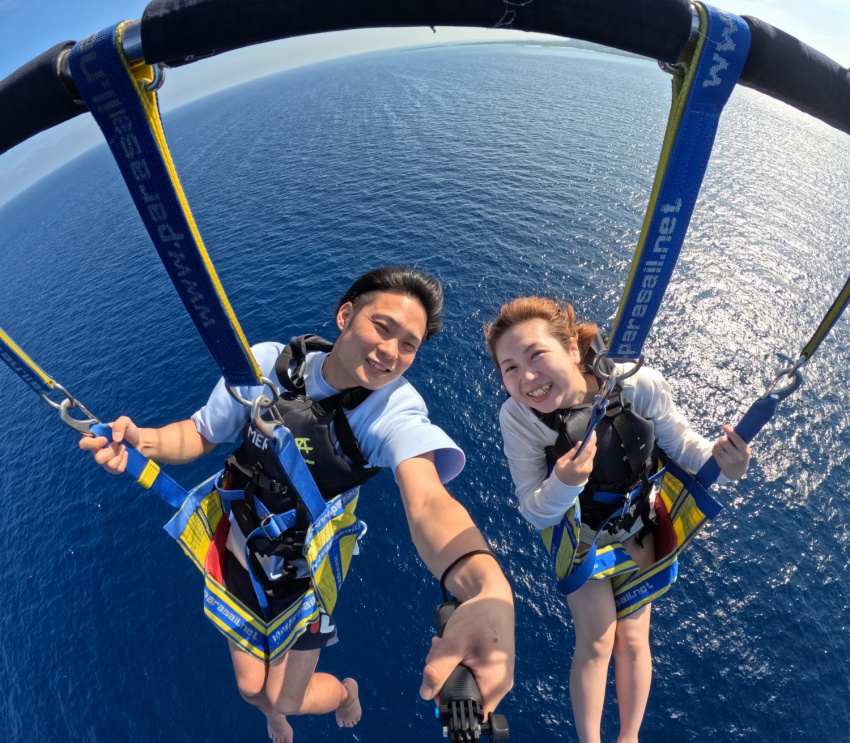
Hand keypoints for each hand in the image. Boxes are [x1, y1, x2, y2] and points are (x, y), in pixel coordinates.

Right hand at [77, 415, 138, 473]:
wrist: (139, 440)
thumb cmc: (127, 431)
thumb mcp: (125, 422)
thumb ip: (119, 424)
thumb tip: (115, 439)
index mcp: (95, 438)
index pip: (83, 444)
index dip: (92, 444)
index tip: (105, 439)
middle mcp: (97, 451)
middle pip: (98, 458)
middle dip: (112, 451)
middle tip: (118, 443)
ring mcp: (105, 461)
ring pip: (109, 465)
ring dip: (119, 455)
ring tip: (123, 447)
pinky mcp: (113, 468)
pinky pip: (117, 469)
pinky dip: (124, 461)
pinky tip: (126, 454)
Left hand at [419, 589, 514, 718]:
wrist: (494, 595)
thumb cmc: (479, 616)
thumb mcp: (455, 642)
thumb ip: (439, 668)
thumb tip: (425, 694)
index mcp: (495, 685)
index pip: (470, 713)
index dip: (448, 704)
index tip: (435, 683)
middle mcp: (499, 685)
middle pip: (463, 697)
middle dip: (444, 679)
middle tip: (437, 655)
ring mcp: (496, 675)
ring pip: (463, 683)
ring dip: (447, 667)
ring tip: (442, 645)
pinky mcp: (490, 666)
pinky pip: (469, 672)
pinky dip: (455, 661)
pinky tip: (449, 645)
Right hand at [552, 431, 596, 485]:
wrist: (564, 488)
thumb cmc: (560, 474)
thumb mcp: (561, 462)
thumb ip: (572, 452)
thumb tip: (580, 443)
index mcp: (577, 466)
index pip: (587, 451)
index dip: (591, 441)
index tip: (593, 433)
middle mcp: (585, 468)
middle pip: (592, 452)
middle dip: (591, 443)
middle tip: (588, 436)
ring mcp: (589, 470)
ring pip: (592, 455)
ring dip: (588, 449)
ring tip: (581, 448)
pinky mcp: (590, 471)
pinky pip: (590, 459)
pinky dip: (587, 455)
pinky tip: (582, 455)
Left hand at [712, 424, 750, 480]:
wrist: (737, 473)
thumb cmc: (740, 456)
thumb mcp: (744, 450)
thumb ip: (739, 441)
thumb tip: (728, 429)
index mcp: (745, 451)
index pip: (737, 439)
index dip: (730, 432)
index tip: (724, 426)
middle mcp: (737, 456)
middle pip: (724, 441)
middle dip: (722, 438)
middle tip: (724, 440)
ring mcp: (729, 461)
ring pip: (717, 445)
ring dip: (718, 443)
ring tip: (722, 446)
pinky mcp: (721, 463)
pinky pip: (714, 451)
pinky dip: (715, 448)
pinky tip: (719, 450)